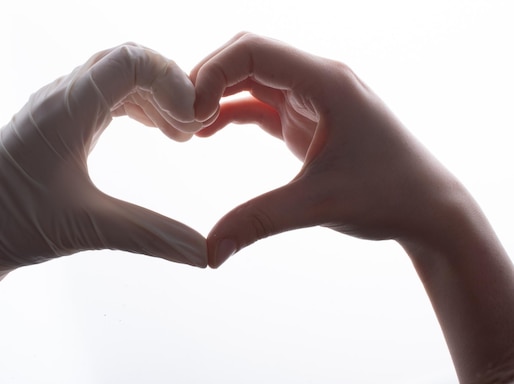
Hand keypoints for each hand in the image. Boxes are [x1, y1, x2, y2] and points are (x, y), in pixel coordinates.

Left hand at [0, 43, 205, 324]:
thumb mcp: (87, 229)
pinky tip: (153, 131)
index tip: (192, 121)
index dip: (173, 81)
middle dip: (170, 87)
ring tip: (179, 134)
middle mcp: (61, 96)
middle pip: (129, 60)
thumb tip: (206, 254)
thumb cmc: (9, 224)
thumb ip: (152, 235)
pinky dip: (137, 104)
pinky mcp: (57, 120)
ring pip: (118, 75)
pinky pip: (105, 93)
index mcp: (66, 110)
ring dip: (155, 96)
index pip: (131, 60)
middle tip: (193, 128)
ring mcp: (57, 105)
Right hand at [191, 32, 464, 266]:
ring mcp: (311, 97)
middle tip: (177, 114)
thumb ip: (257, 222)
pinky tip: (207, 131)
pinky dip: (230, 112)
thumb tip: (208, 252)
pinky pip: (259, 103)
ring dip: (216, 94)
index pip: (254, 50)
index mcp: (326, 82)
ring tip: (184, 124)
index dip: (212, 71)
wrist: (428, 208)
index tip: (189, 110)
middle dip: (207, 78)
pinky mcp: (306, 119)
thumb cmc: (390, 195)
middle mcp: (317, 79)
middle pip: (247, 55)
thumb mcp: (318, 205)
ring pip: (250, 77)